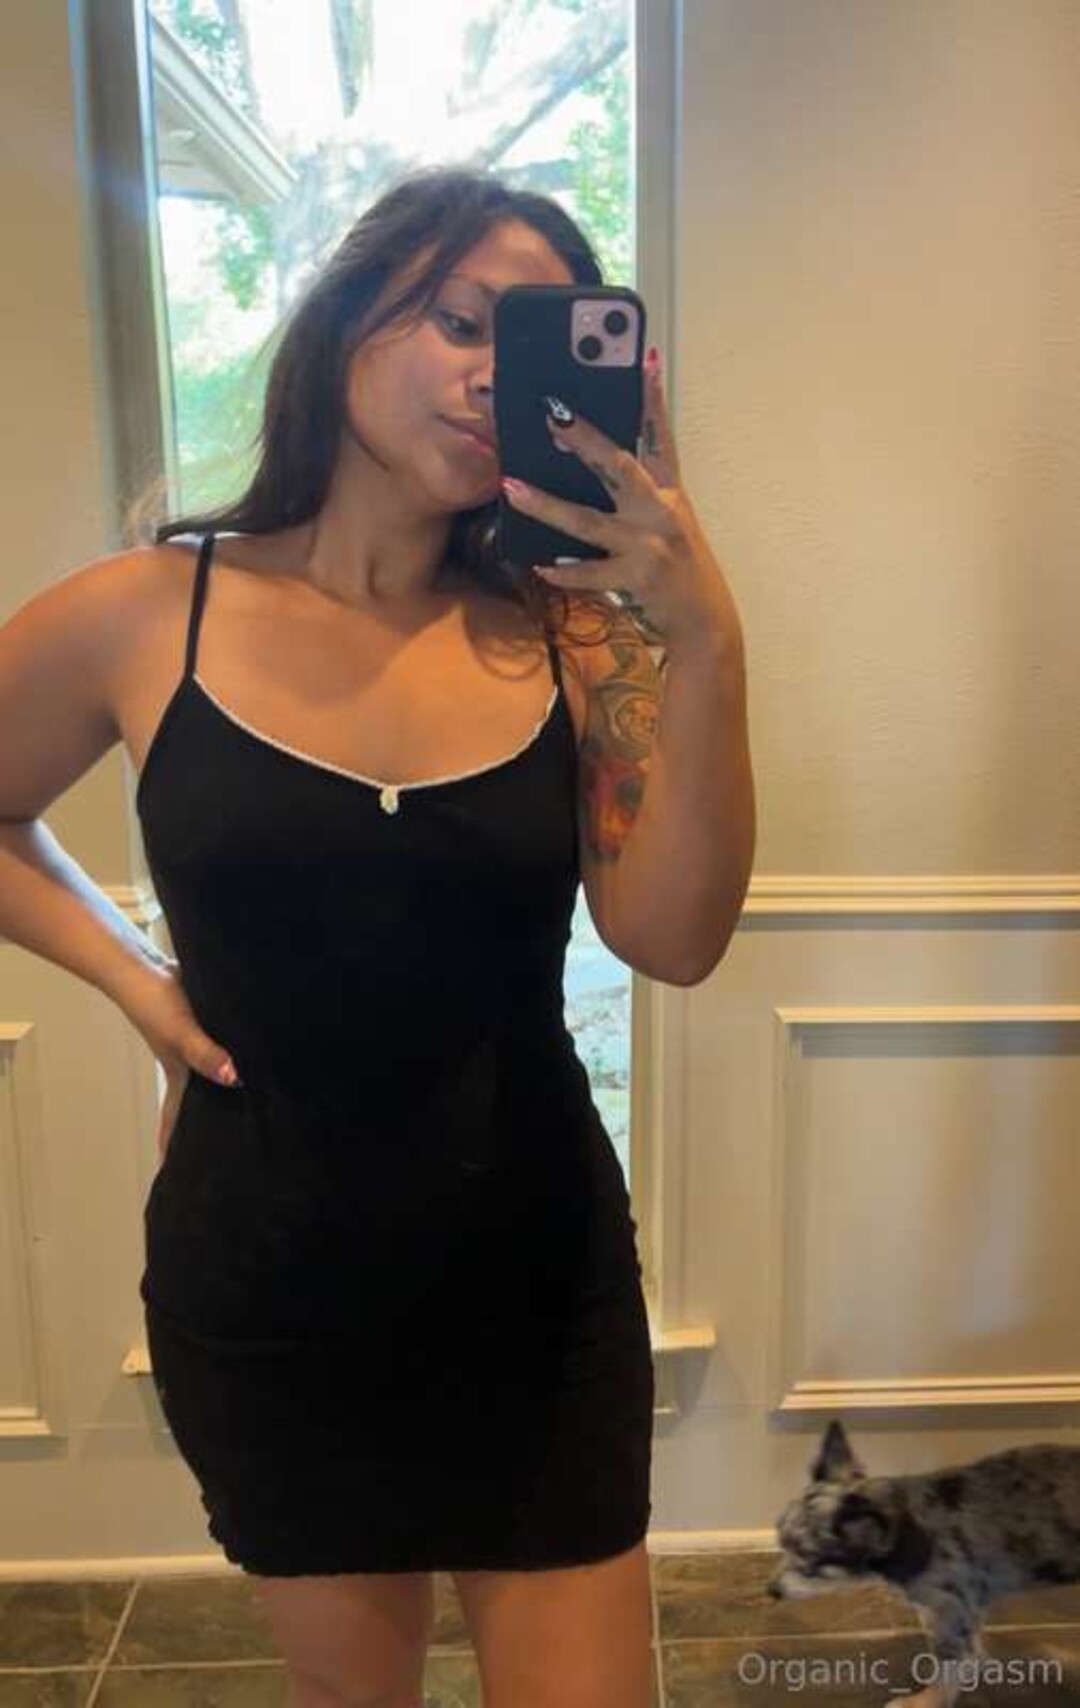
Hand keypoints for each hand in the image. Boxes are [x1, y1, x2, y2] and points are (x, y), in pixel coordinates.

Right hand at [114, 959, 240, 1159]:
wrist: (140, 965)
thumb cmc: (154, 1003)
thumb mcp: (182, 1034)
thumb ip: (206, 1054)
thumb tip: (235, 1078)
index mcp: (180, 1075)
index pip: (176, 1119)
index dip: (175, 1145)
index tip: (176, 1172)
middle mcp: (188, 1063)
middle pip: (199, 1100)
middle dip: (208, 1122)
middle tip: (229, 1145)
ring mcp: (195, 1043)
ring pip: (213, 1072)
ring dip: (224, 1085)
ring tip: (250, 1104)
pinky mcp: (203, 1022)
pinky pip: (220, 1045)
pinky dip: (230, 1054)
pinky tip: (252, 1053)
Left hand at [501, 346, 742, 660]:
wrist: (703, 621)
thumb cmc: (678, 568)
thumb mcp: (669, 523)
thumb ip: (640, 495)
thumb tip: (594, 464)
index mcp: (671, 493)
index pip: (660, 437)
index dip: (654, 398)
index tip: (644, 359)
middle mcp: (662, 512)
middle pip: (620, 467)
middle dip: (586, 440)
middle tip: (553, 414)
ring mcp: (649, 546)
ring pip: (588, 521)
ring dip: (546, 504)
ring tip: (512, 486)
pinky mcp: (636, 579)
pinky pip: (589, 572)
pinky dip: (564, 570)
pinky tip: (540, 563)